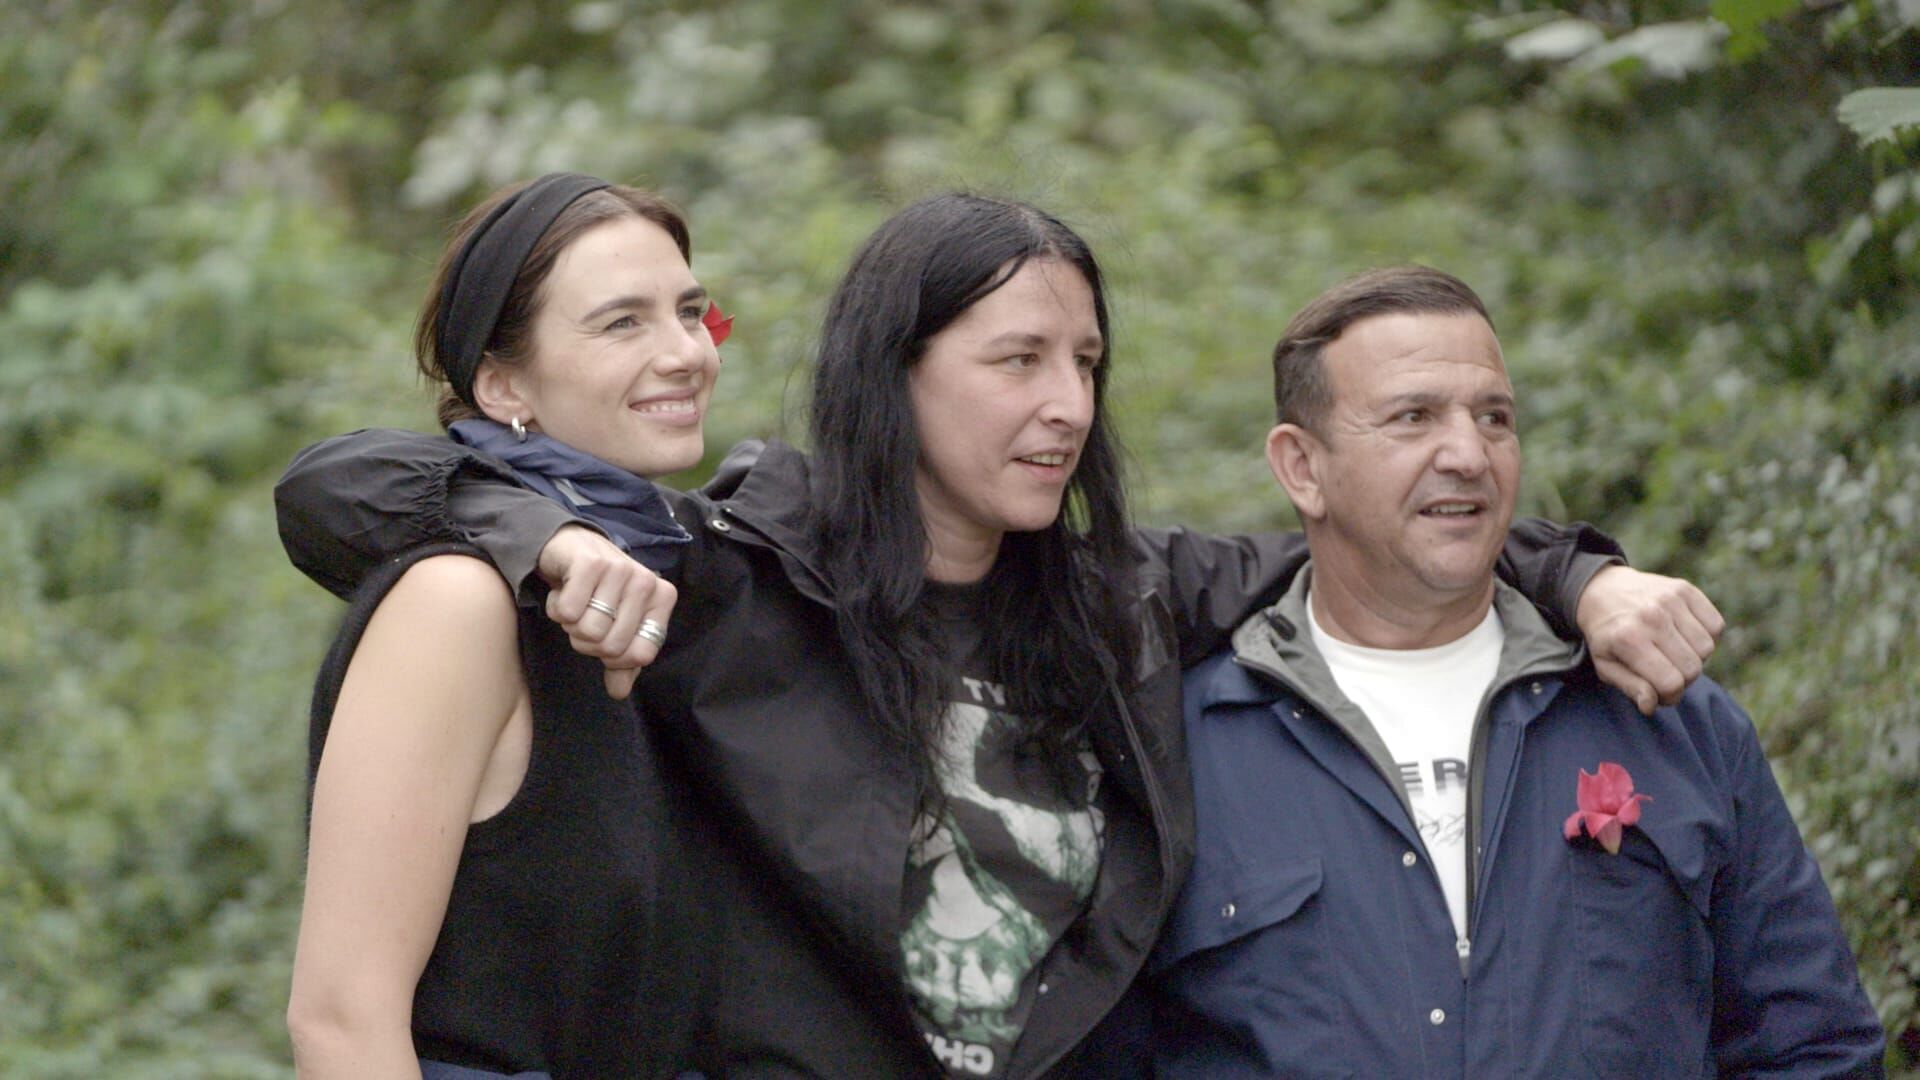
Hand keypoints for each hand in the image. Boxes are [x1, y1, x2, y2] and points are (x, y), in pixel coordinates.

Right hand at [536, 525, 677, 699]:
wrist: (570, 546)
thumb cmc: (597, 590)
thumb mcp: (616, 625)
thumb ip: (622, 661)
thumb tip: (618, 692)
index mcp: (661, 599)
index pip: (641, 655)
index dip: (614, 658)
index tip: (606, 638)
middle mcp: (646, 582)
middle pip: (611, 647)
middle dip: (587, 641)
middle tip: (584, 617)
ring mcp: (620, 570)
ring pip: (588, 631)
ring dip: (571, 624)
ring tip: (575, 603)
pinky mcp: (590, 564)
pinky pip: (567, 613)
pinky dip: (556, 608)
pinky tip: (563, 591)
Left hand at [1577, 565, 1724, 714]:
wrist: (1601, 590)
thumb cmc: (1606, 635)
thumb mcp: (1605, 665)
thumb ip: (1630, 687)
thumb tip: (1650, 706)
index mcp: (1628, 640)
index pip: (1671, 683)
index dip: (1669, 696)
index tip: (1659, 691)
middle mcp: (1651, 617)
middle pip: (1693, 668)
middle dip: (1683, 679)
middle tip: (1665, 671)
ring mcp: (1670, 600)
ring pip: (1707, 648)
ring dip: (1695, 657)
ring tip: (1673, 651)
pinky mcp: (1685, 589)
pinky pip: (1716, 625)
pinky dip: (1706, 635)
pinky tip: (1684, 634)